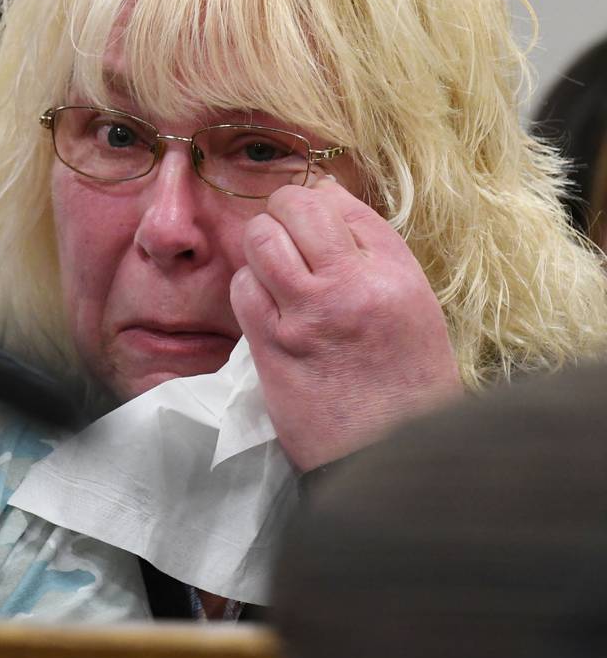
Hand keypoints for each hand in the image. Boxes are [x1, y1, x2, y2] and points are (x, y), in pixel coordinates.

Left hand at [229, 177, 461, 470]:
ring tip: (276, 273)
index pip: (343, 204)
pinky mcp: (273, 346)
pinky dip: (248, 289)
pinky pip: (242, 288)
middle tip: (286, 238)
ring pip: (261, 240)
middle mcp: (353, 287)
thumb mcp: (414, 310)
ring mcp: (308, 315)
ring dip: (261, 249)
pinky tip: (266, 308)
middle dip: (283, 214)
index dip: (317, 203)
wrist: (389, 461)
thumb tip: (327, 196)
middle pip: (297, 208)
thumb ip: (374, 254)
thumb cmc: (406, 388)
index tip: (312, 221)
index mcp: (397, 276)